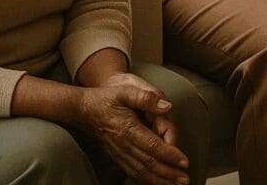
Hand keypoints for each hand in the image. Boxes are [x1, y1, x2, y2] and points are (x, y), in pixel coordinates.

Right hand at [73, 80, 189, 184]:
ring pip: (141, 172)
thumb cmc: (106, 99)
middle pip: (149, 163)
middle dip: (168, 173)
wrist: (82, 111)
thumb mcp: (125, 91)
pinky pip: (131, 172)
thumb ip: (145, 97)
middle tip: (184, 179)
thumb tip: (167, 106)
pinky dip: (145, 180)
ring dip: (159, 180)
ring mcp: (119, 153)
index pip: (153, 146)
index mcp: (128, 129)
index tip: (184, 161)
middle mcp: (123, 145)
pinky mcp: (116, 157)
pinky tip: (156, 183)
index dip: (170, 155)